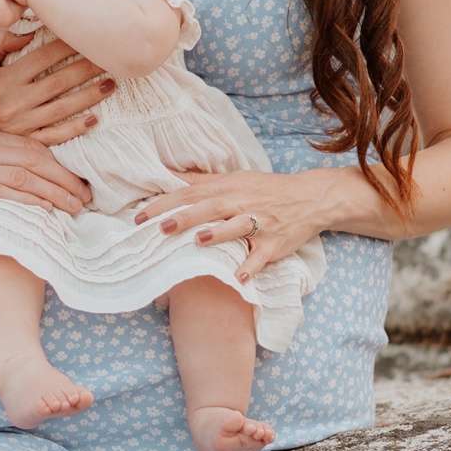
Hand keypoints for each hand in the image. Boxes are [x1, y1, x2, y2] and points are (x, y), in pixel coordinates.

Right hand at [0, 35, 113, 145]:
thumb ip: (2, 48)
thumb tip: (31, 31)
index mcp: (4, 80)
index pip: (42, 58)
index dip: (66, 45)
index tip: (85, 34)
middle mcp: (15, 102)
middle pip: (59, 81)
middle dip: (87, 67)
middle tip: (109, 56)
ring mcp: (22, 125)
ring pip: (63, 108)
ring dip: (90, 95)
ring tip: (111, 83)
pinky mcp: (26, 143)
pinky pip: (55, 136)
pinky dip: (76, 128)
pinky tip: (95, 118)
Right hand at [0, 128, 91, 217]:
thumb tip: (11, 170)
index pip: (29, 145)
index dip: (59, 163)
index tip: (78, 180)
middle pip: (33, 160)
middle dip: (65, 180)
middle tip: (87, 198)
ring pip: (21, 177)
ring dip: (54, 195)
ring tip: (76, 210)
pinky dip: (25, 203)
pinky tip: (43, 214)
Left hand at [133, 169, 350, 279]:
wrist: (310, 197)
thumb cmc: (265, 189)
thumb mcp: (233, 179)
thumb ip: (199, 180)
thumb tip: (165, 172)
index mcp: (227, 188)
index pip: (190, 194)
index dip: (165, 204)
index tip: (140, 217)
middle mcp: (241, 203)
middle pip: (210, 208)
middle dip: (185, 217)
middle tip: (161, 228)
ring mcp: (259, 223)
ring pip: (237, 227)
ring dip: (219, 234)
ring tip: (199, 241)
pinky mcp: (274, 244)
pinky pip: (262, 255)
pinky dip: (252, 266)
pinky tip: (239, 277)